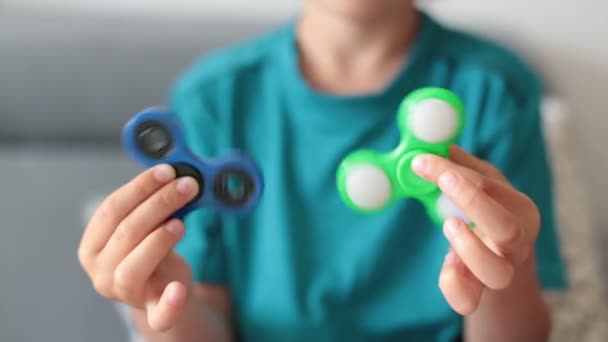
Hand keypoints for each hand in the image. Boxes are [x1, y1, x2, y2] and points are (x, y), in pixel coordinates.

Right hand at [78, 165, 199, 330]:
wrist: (166, 287)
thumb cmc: (153, 249)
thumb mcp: (149, 224)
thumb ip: (155, 204)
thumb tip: (177, 174)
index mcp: (93, 244)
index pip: (112, 209)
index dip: (140, 187)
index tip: (167, 171)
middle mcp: (100, 270)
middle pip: (126, 232)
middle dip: (159, 203)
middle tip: (187, 185)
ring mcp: (123, 293)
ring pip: (133, 267)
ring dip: (158, 240)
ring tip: (181, 222)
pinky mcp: (150, 310)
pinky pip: (157, 313)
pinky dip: (168, 303)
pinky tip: (178, 289)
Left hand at [412, 145, 540, 314]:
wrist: (502, 260)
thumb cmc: (490, 215)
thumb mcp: (483, 186)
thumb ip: (463, 166)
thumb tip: (434, 140)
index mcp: (518, 209)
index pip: (490, 186)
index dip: (454, 171)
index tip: (422, 161)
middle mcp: (516, 242)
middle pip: (506, 228)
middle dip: (472, 201)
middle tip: (442, 182)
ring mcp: (501, 270)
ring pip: (495, 272)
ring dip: (469, 248)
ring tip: (448, 225)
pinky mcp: (481, 293)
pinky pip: (469, 300)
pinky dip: (454, 285)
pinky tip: (445, 265)